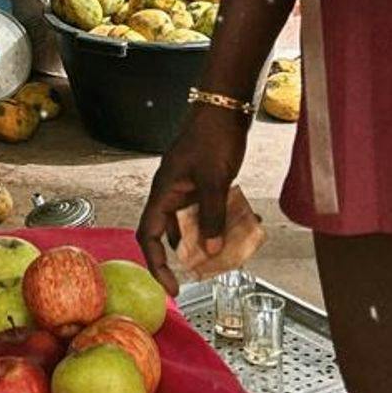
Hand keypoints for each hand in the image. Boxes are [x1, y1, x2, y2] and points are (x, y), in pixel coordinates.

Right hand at [138, 101, 251, 283]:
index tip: (172, 286)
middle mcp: (171, 193)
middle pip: (171, 234)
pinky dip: (221, 221)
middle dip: (188, 255)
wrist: (225, 106)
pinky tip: (243, 226)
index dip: (156, 263)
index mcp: (163, 192)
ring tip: (229, 253)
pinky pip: (208, 210)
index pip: (149, 236)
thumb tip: (211, 250)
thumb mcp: (215, 180)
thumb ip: (212, 216)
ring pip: (193, 223)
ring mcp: (188, 187)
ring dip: (208, 238)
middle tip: (207, 273)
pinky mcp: (203, 182)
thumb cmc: (213, 136)